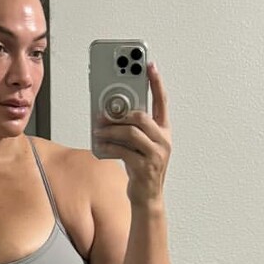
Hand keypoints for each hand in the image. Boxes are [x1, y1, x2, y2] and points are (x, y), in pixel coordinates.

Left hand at [92, 59, 170, 205]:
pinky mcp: (145, 168)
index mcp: (164, 130)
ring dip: (111, 130)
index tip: (149, 65)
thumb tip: (110, 112)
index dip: (156, 82)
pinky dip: (110, 146)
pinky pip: (124, 150)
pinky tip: (101, 144)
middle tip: (104, 113)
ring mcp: (156, 154)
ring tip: (99, 130)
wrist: (147, 198)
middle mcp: (163, 140)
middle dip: (120, 113)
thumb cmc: (142, 168)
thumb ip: (132, 127)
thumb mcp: (140, 144)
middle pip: (142, 116)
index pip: (162, 100)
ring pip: (132, 132)